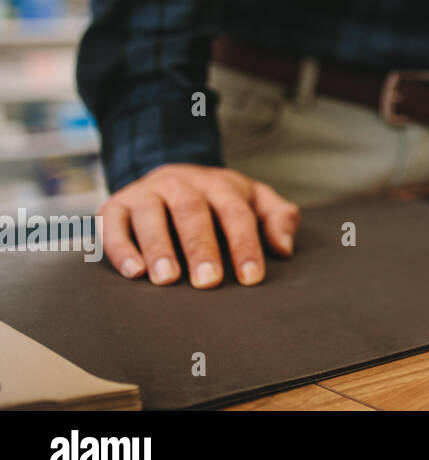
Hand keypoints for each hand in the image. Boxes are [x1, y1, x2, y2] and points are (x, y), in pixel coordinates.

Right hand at [99, 164, 300, 287]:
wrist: (171, 178)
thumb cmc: (219, 201)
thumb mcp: (254, 201)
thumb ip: (277, 218)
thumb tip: (285, 248)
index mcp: (219, 184)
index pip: (236, 213)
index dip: (244, 245)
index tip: (251, 278)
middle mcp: (181, 184)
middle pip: (192, 212)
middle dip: (201, 247)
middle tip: (208, 281)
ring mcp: (145, 193)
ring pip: (150, 215)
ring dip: (158, 247)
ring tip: (167, 279)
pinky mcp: (114, 206)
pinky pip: (111, 224)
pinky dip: (120, 247)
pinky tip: (133, 272)